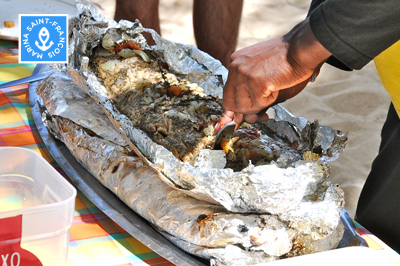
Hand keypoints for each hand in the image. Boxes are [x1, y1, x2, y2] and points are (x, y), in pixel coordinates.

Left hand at [216, 18, 330, 129]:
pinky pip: (259, 104)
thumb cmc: (287, 61)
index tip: (233, 120)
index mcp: (236, 62)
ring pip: (244, 106)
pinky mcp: (256, 81)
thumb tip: (240, 117)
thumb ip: (247, 92)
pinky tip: (276, 87)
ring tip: (272, 90)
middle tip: (261, 115)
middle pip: (230, 103)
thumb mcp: (260, 73)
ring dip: (260, 105)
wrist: (303, 48)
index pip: (227, 92)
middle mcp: (236, 66)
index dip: (232, 109)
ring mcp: (245, 73)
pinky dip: (270, 101)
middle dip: (245, 113)